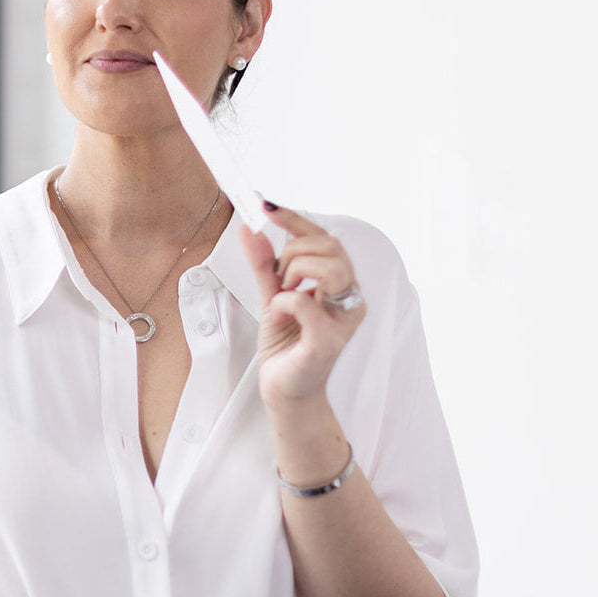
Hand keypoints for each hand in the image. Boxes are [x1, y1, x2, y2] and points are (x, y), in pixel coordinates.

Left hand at [239, 206, 365, 410]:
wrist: (284, 389)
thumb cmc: (287, 345)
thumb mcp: (271, 295)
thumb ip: (263, 264)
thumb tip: (247, 228)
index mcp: (341, 285)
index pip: (325, 238)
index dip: (296, 219)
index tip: (267, 207)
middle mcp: (349, 299)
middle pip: (330, 247)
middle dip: (293, 253)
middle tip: (278, 278)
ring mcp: (342, 321)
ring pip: (329, 267)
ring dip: (294, 273)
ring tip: (283, 294)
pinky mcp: (327, 342)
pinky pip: (305, 303)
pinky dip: (285, 301)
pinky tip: (280, 313)